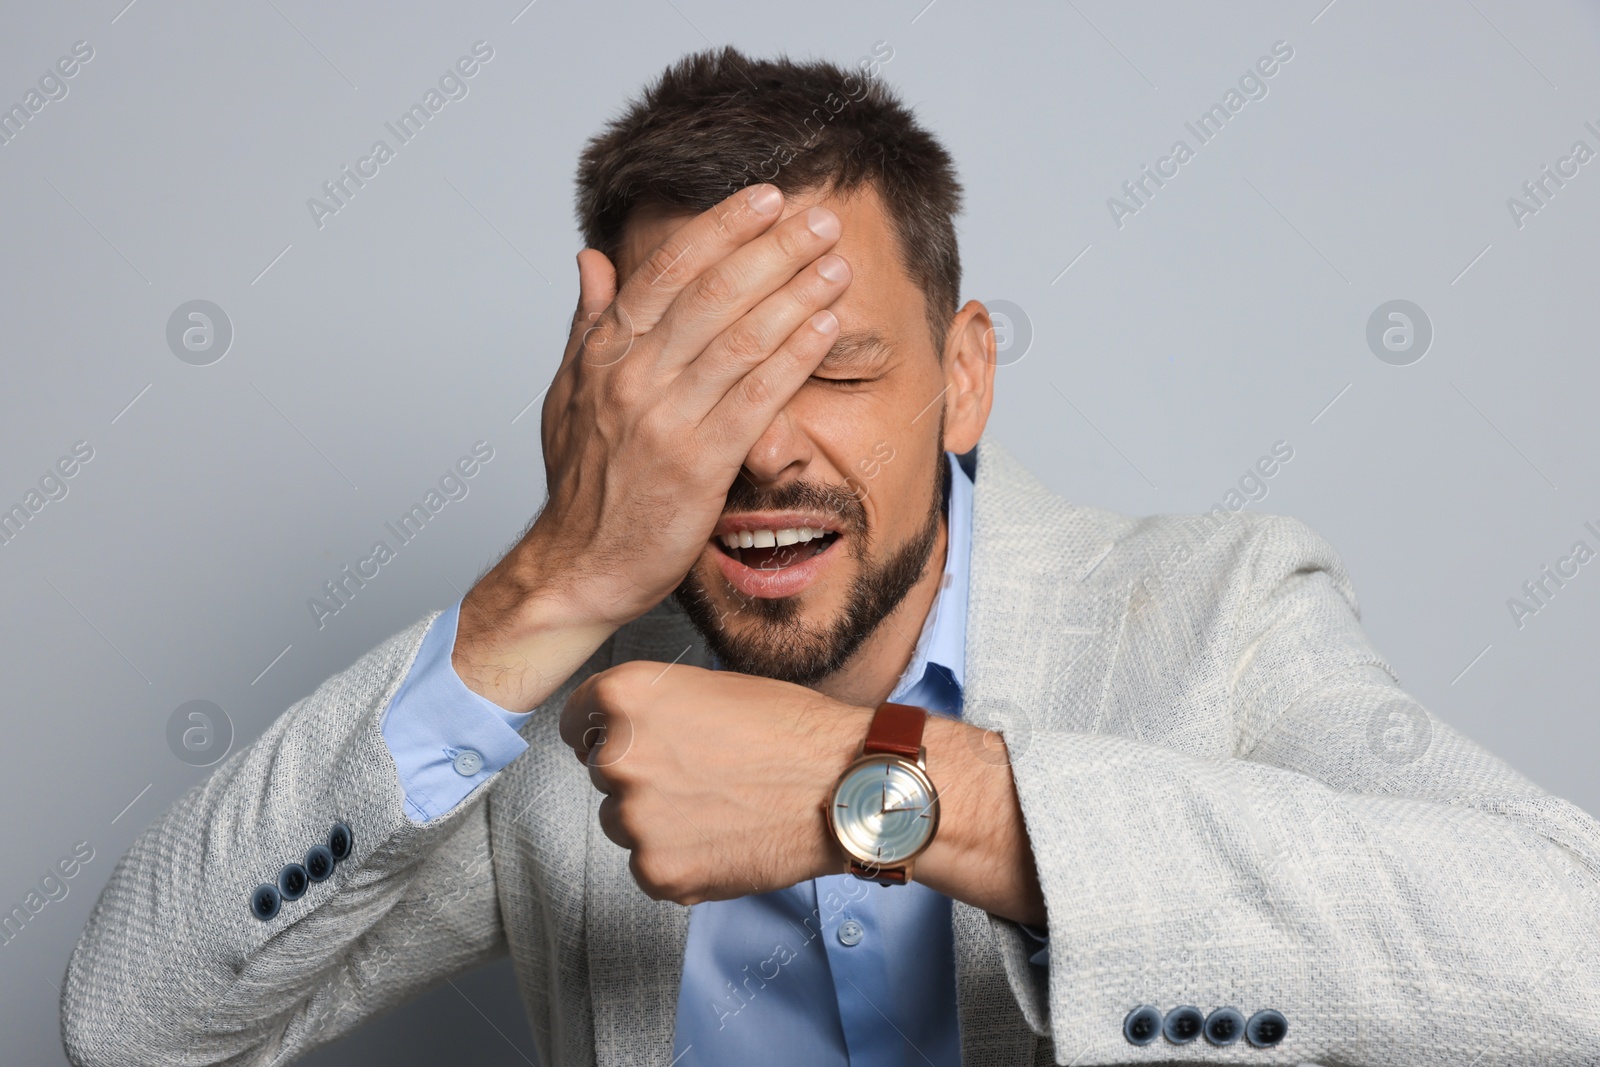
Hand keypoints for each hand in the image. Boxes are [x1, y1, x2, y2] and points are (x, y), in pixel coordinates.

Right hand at [455, 184, 852, 712]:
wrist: (576, 569)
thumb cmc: (582, 485)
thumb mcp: (568, 394)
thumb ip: (589, 323)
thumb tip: (593, 258)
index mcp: (605, 353)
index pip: (669, 270)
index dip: (723, 227)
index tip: (766, 197)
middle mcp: (633, 377)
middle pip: (715, 292)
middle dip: (775, 248)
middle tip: (821, 218)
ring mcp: (666, 419)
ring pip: (741, 337)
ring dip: (796, 293)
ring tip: (836, 263)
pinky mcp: (699, 464)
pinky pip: (756, 398)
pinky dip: (794, 357)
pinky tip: (826, 328)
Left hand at [560, 660, 870, 902]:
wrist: (842, 785)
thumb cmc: (790, 729)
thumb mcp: (708, 688)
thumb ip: (653, 710)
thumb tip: (618, 734)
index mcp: (625, 697)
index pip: (576, 720)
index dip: (603, 731)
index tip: (628, 741)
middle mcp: (617, 756)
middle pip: (603, 774)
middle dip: (641, 776)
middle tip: (700, 776)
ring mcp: (634, 820)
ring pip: (624, 823)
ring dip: (658, 821)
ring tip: (720, 808)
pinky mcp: (657, 872)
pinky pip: (651, 867)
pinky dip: (681, 860)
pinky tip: (725, 839)